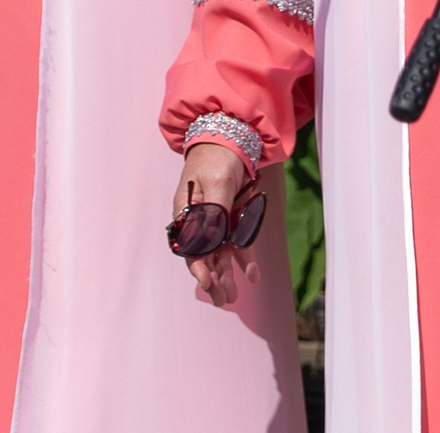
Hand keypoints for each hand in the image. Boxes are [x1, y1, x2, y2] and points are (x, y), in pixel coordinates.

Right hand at [173, 142, 256, 305]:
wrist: (231, 137)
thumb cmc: (217, 159)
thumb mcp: (217, 184)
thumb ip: (216, 213)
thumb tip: (212, 243)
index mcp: (186, 213)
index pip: (190, 247)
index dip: (198, 267)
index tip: (208, 283)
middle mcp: (198, 221)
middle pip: (204, 255)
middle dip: (213, 279)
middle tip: (223, 301)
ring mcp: (215, 221)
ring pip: (220, 254)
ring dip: (227, 275)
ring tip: (233, 297)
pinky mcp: (230, 218)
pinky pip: (236, 242)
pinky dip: (244, 258)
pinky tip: (253, 275)